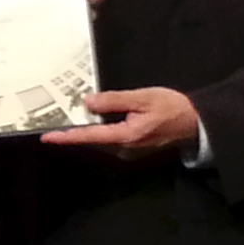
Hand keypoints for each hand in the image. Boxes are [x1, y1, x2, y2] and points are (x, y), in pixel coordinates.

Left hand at [43, 86, 202, 159]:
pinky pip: (111, 135)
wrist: (195, 121)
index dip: (67, 136)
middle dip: (74, 131)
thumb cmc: (172, 108)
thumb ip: (114, 100)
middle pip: (93, 138)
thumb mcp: (142, 98)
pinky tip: (95, 117)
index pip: (90, 136)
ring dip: (87, 128)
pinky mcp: (134, 143)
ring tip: (69, 119)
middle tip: (54, 124)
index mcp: (125, 135)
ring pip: (102, 136)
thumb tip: (88, 103)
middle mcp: (124, 146)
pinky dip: (100, 127)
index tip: (48, 138)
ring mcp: (129, 146)